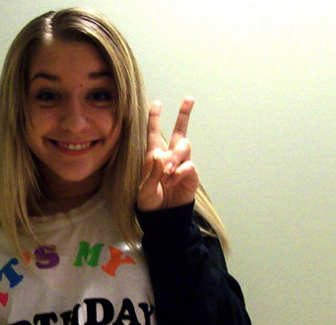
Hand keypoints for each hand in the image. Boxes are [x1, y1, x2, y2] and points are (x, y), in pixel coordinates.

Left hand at [137, 96, 198, 210]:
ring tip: (167, 174)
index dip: (155, 118)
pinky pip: (188, 165)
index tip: (157, 103)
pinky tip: (173, 182)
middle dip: (184, 114)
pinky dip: (179, 173)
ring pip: (184, 146)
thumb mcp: (144, 189)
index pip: (153, 133)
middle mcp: (169, 156)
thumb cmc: (150, 202)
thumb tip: (161, 155)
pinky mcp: (190, 174)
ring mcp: (181, 164)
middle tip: (190, 98)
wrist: (163, 216)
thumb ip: (151, 173)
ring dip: (175, 157)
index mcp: (154, 157)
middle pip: (179, 131)